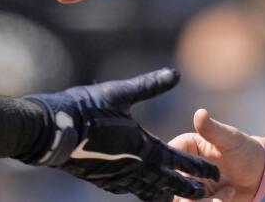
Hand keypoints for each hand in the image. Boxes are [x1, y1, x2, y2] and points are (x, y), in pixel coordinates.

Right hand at [25, 68, 218, 200]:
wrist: (49, 130)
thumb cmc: (85, 107)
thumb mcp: (120, 93)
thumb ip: (150, 86)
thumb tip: (176, 74)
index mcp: (140, 146)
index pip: (176, 160)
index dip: (196, 167)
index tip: (215, 174)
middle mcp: (131, 166)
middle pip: (165, 182)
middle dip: (185, 188)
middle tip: (206, 196)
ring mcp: (114, 176)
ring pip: (145, 189)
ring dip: (162, 192)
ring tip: (174, 197)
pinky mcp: (99, 179)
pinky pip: (125, 189)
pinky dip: (137, 191)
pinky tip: (137, 189)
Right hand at [168, 109, 264, 201]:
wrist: (260, 174)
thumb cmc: (245, 150)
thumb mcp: (230, 138)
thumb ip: (213, 129)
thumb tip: (200, 113)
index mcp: (185, 148)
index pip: (168, 157)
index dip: (170, 168)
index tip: (183, 176)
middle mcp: (184, 169)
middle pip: (172, 185)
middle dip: (186, 194)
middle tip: (203, 193)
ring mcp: (191, 188)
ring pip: (183, 201)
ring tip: (220, 198)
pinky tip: (229, 194)